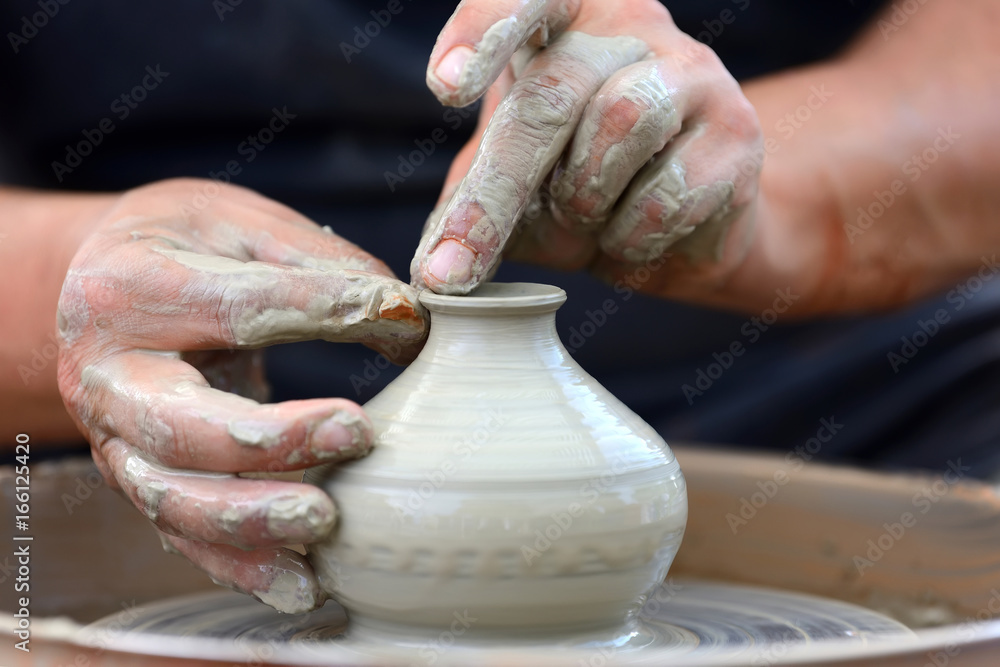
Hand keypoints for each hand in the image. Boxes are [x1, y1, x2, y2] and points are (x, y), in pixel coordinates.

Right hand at [56, 178, 426, 612]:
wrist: (107, 276)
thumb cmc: (189, 242)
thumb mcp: (246, 223)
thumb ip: (320, 264)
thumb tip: (407, 319)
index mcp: (133, 287)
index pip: (237, 308)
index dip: (324, 312)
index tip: (404, 318)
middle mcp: (108, 372)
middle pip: (182, 425)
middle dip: (273, 441)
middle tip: (360, 433)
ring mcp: (114, 437)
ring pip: (174, 497)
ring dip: (252, 521)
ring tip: (327, 522)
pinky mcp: (137, 476)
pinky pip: (181, 532)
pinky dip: (238, 564)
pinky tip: (300, 583)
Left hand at [411, 0, 769, 310]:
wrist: (677, 231)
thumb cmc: (577, 189)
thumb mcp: (509, 189)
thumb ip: (468, 206)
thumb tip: (433, 271)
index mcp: (562, 17)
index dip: (483, 32)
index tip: (445, 87)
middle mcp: (630, 24)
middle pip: (553, 95)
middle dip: (496, 191)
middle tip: (451, 268)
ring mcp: (691, 70)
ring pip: (618, 127)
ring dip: (582, 198)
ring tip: (585, 213)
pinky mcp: (737, 130)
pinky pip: (667, 191)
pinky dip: (630, 235)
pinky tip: (631, 233)